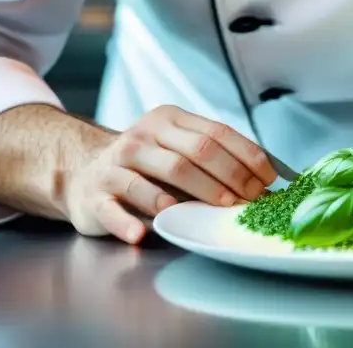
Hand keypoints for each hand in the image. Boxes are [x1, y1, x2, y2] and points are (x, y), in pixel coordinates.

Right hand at [61, 105, 276, 243]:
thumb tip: (263, 181)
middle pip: (192, 153)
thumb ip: (211, 159)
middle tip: (247, 199)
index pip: (215, 133)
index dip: (246, 155)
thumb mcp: (176, 149)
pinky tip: (143, 233)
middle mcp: (143, 137)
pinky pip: (115, 206)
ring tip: (215, 208)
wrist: (83, 171)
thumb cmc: (145, 165)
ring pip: (158, 174)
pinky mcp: (96, 193)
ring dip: (191, 192)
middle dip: (227, 176)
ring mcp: (117, 163)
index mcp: (169, 120)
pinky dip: (129, 221)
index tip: (268, 178)